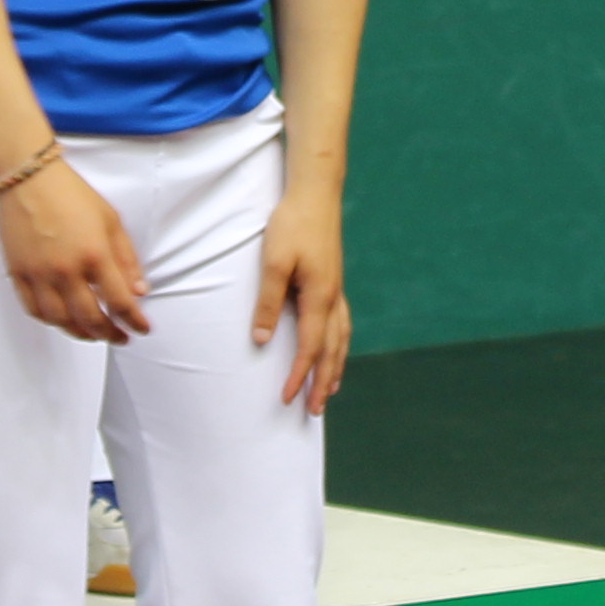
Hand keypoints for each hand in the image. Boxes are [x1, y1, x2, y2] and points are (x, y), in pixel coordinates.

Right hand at [0, 156, 151, 347]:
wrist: (29, 178)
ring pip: (61, 320)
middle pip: (91, 318)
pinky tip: (62, 320)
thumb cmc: (72, 194)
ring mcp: (39, 274)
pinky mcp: (18, 273)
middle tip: (119, 337)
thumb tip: (139, 293)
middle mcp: (66, 270)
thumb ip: (126, 259)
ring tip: (92, 334)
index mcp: (95, 254)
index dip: (135, 321)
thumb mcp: (111, 221)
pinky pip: (34, 309)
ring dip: (80, 333)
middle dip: (109, 334)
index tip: (142, 329)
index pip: (120, 302)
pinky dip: (50, 321)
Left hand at [254, 187, 353, 410]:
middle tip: (315, 412)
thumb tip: (263, 340)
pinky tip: (334, 347)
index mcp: (320, 297)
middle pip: (332, 351)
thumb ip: (269, 302)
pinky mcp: (333, 281)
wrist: (315, 194)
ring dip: (336, 366)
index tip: (287, 399)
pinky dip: (339, 344)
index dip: (299, 376)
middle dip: (323, 383)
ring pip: (341, 339)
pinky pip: (341, 323)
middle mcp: (333, 298)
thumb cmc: (292, 224)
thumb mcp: (273, 262)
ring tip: (330, 389)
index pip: (311, 348)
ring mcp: (336, 290)